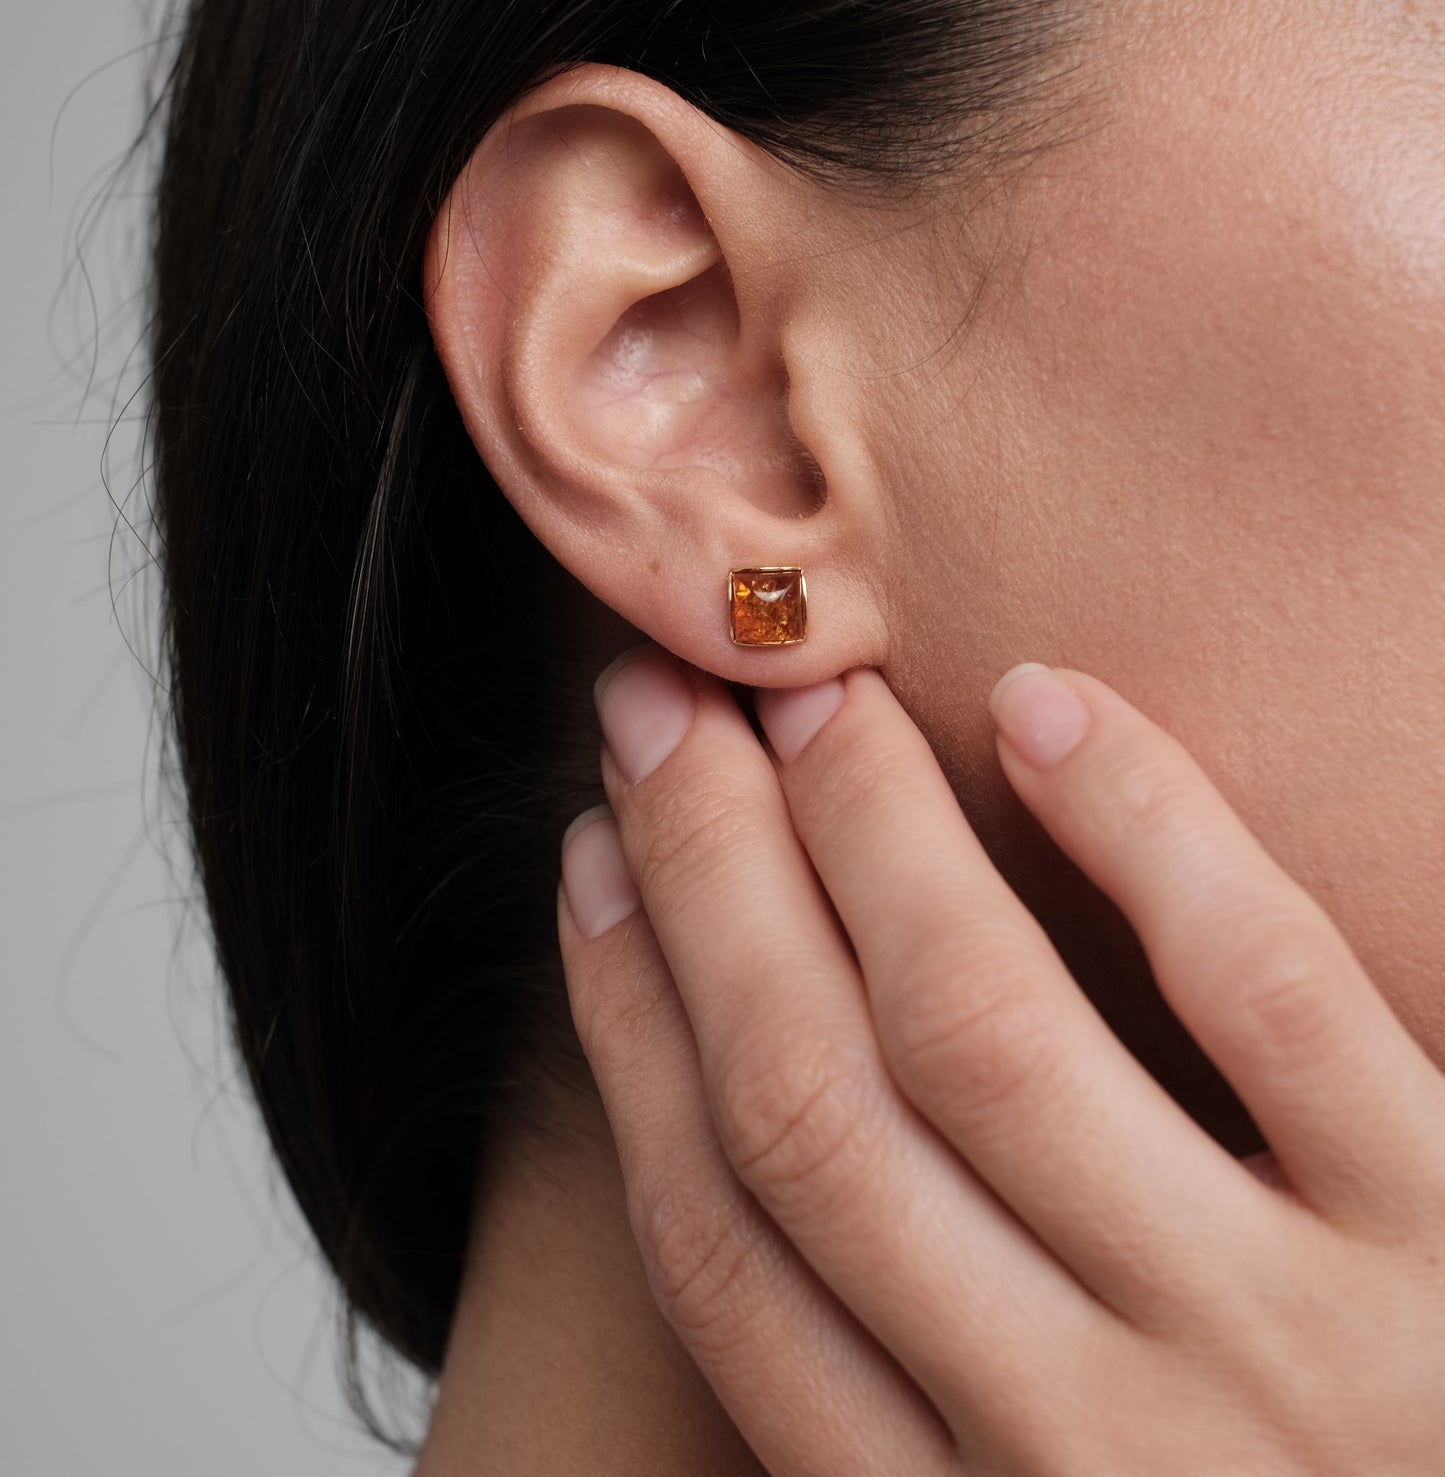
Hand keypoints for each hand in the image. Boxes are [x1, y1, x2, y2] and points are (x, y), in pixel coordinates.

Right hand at [558, 648, 1444, 1475]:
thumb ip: (917, 1370)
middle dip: (702, 877)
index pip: (717, 1242)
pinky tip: (1041, 707)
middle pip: (809, 1108)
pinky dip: (1137, 828)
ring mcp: (1272, 1351)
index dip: (628, 1022)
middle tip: (654, 711)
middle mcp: (1079, 1449)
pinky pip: (1261, 990)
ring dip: (867, 830)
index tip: (593, 862)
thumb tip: (756, 1093)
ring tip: (809, 695)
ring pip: (985, 1034)